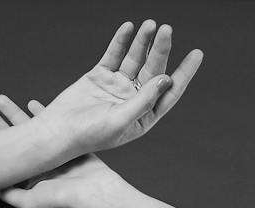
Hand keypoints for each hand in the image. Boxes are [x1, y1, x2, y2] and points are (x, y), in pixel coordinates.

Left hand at [0, 96, 120, 207]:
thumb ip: (10, 194)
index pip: (1, 159)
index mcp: (25, 180)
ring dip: (14, 113)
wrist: (96, 195)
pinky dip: (41, 114)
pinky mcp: (67, 144)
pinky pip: (51, 124)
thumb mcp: (30, 202)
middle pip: (11, 140)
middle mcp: (36, 168)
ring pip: (28, 129)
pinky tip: (30, 103)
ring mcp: (51, 155)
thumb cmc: (64, 202)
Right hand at [36, 20, 199, 156]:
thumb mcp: (120, 121)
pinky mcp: (101, 75)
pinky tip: (128, 28)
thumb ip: (143, 101)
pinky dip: (121, 41)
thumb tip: (166, 79)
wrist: (57, 132)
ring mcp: (117, 86)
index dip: (184, 73)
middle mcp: (133, 100)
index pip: (169, 92)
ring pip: (135, 59)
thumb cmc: (88, 135)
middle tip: (166, 30)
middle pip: (153, 70)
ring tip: (150, 25)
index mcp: (143, 116)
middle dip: (160, 50)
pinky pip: (114, 54)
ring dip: (143, 41)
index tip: (197, 53)